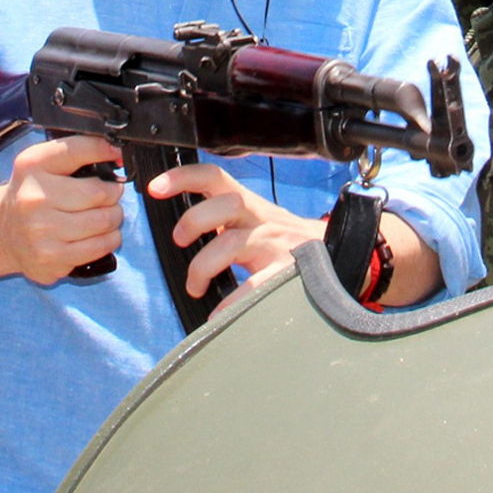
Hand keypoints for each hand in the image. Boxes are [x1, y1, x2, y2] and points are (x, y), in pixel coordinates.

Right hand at [0, 135, 124, 284]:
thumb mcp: (44, 163)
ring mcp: (41, 232)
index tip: (118, 155)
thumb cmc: (32, 194)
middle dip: (113, 194)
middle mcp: (33, 198)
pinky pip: (99, 247)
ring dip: (113, 217)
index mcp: (33, 166)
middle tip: (108, 195)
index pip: (79, 150)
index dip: (106, 151)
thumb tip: (116, 153)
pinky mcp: (51, 258)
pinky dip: (108, 239)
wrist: (2, 231)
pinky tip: (98, 235)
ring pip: (104, 221)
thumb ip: (78, 152)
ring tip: (103, 215)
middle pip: (100, 193)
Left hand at [147, 163, 324, 311]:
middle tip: (180, 241)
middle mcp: (261, 219)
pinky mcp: (287, 272)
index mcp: (248, 204)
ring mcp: (275, 244)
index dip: (184, 177)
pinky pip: (254, 286)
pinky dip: (230, 303)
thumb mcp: (254, 219)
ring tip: (195, 286)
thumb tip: (179, 228)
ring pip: (232, 244)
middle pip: (225, 204)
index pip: (215, 177)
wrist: (337, 257)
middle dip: (194, 220)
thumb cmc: (282, 242)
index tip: (155, 187)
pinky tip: (218, 315)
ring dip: (203, 266)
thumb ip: (222, 217)